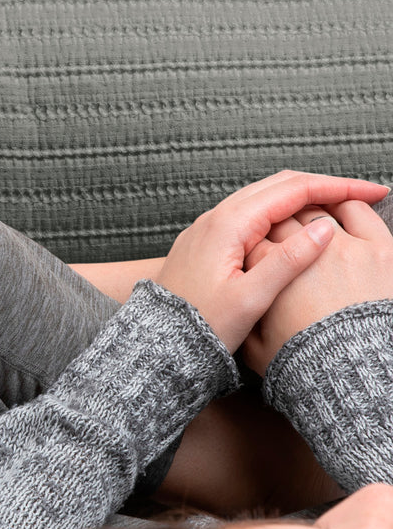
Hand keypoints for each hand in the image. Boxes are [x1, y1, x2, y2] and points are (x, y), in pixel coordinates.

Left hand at [153, 170, 390, 356]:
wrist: (156, 343)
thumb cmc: (199, 327)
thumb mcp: (250, 299)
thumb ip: (288, 261)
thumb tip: (324, 229)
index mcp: (228, 225)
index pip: (293, 190)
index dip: (338, 187)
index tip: (373, 190)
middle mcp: (214, 218)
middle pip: (279, 186)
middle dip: (324, 186)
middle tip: (363, 194)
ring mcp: (206, 229)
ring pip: (262, 198)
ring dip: (302, 198)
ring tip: (338, 208)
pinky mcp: (204, 243)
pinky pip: (247, 214)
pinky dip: (279, 212)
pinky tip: (296, 227)